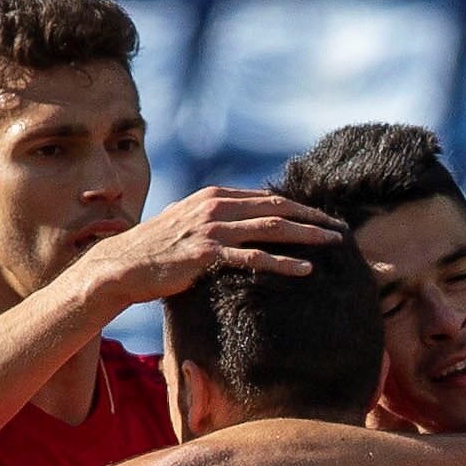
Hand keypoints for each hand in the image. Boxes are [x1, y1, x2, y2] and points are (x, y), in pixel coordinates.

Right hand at [72, 186, 342, 307]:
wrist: (124, 264)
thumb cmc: (158, 250)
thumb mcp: (188, 224)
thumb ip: (216, 219)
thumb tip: (241, 223)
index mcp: (215, 196)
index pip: (267, 198)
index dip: (299, 207)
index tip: (324, 218)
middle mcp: (216, 205)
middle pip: (276, 208)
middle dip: (312, 216)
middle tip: (341, 229)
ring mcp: (212, 228)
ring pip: (271, 228)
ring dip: (307, 235)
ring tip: (334, 244)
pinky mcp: (207, 253)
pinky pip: (253, 258)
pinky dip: (283, 263)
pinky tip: (306, 270)